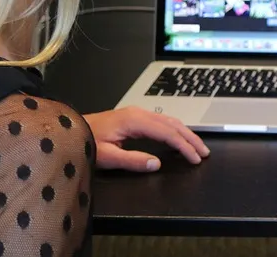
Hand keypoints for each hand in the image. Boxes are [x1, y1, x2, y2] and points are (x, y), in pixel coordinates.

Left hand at [83, 106, 209, 172]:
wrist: (72, 128)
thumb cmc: (86, 142)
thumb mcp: (107, 156)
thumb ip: (132, 160)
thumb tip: (156, 164)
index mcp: (135, 121)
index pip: (168, 133)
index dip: (184, 146)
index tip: (195, 158)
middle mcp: (139, 113)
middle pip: (173, 124)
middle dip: (190, 138)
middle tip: (204, 153)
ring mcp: (138, 113)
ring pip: (169, 121)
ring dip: (185, 133)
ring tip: (197, 146)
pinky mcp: (135, 117)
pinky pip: (162, 121)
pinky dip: (175, 130)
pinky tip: (179, 137)